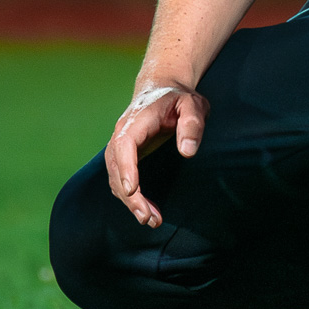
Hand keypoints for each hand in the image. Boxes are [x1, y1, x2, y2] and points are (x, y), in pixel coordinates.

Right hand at [103, 82, 208, 227]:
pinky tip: (146, 212)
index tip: (132, 189)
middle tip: (148, 217)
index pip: (124, 144)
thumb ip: (192, 124)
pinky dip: (130, 197)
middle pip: (116, 166)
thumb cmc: (179, 98)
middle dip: (129, 195)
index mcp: (137, 120)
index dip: (125, 167)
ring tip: (151, 220)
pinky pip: (120, 179)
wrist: (162, 88)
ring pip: (115, 177)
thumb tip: (187, 152)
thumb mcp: (193, 104)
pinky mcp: (124, 156)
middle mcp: (122, 133)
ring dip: (129, 201)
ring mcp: (120, 145)